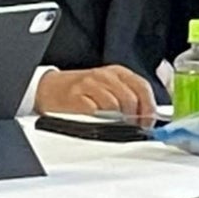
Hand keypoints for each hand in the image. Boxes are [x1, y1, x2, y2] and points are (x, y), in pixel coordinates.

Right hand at [35, 65, 156, 116]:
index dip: (149, 107)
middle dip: (133, 116)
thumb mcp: (110, 87)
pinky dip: (99, 118)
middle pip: (130, 98)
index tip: (148, 121)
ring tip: (110, 121)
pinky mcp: (76, 97)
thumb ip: (130, 96)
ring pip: (115, 105)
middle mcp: (104, 75)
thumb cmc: (82, 90)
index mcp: (117, 72)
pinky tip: (94, 118)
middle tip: (130, 125)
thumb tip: (149, 115)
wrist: (49, 89)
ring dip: (116, 118)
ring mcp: (89, 85)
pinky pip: (96, 111)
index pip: (142, 87)